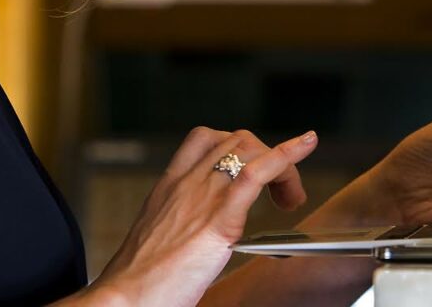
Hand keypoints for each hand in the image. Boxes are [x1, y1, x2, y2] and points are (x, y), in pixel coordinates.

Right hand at [89, 126, 318, 306]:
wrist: (125, 297)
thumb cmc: (139, 282)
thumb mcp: (157, 241)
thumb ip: (180, 230)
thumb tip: (201, 244)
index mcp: (169, 187)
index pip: (205, 140)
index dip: (236, 145)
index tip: (254, 163)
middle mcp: (186, 183)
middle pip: (235, 140)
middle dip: (265, 157)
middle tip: (280, 196)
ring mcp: (203, 196)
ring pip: (249, 149)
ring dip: (281, 166)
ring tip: (291, 198)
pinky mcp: (219, 218)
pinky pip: (258, 173)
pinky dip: (286, 155)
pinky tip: (305, 145)